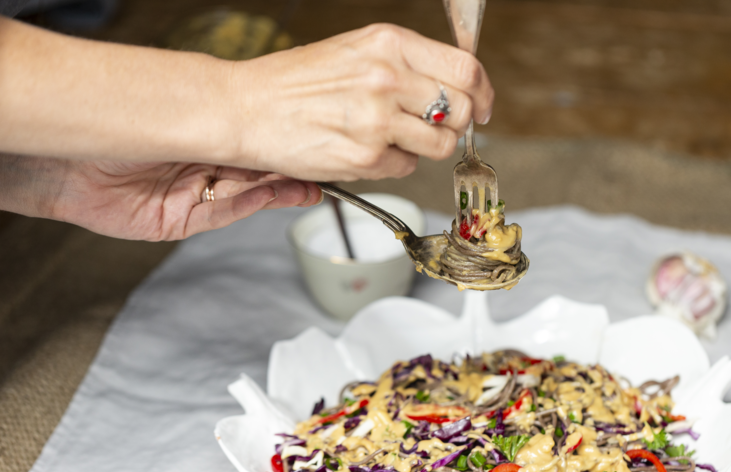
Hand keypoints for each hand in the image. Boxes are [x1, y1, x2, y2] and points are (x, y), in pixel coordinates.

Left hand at [0, 155, 320, 240]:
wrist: (64, 161)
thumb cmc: (108, 128)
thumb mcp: (175, 119)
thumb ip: (219, 127)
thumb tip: (264, 124)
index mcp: (197, 132)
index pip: (251, 139)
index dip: (283, 141)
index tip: (315, 142)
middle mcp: (197, 162)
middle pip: (255, 166)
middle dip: (290, 166)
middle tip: (323, 164)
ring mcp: (190, 192)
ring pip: (247, 191)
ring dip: (281, 188)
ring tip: (310, 183)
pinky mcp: (180, 220)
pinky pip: (225, 213)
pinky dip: (253, 204)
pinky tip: (278, 194)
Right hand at [232, 24, 495, 180]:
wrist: (245, 107)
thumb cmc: (297, 81)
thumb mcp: (357, 49)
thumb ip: (407, 63)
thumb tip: (457, 87)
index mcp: (389, 43)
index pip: (467, 70)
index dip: (484, 93)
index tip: (484, 106)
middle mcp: (388, 78)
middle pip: (463, 111)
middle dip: (458, 125)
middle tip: (436, 128)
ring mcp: (378, 120)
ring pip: (441, 145)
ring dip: (425, 148)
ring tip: (393, 138)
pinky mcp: (365, 158)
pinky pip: (406, 167)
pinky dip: (393, 164)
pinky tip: (365, 148)